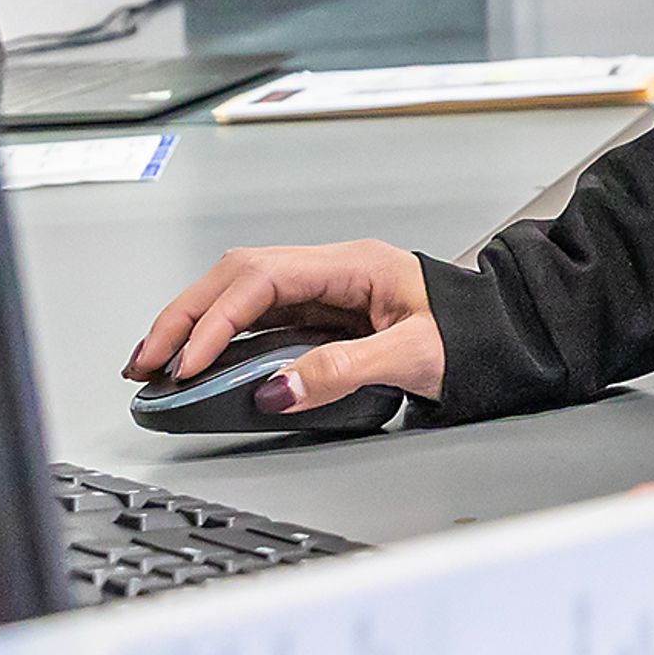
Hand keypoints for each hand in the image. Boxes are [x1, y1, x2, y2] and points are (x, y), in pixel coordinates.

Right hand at [121, 240, 447, 413]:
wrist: (507, 334)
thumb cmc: (473, 334)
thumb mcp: (413, 356)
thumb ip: (343, 372)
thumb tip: (275, 390)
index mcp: (354, 264)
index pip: (263, 279)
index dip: (217, 319)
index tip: (188, 362)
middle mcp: (332, 270)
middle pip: (237, 277)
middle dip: (185, 316)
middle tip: (146, 362)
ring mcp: (326, 290)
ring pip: (241, 293)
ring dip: (194, 324)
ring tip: (155, 363)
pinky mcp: (323, 315)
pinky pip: (258, 317)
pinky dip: (219, 338)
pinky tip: (197, 360)